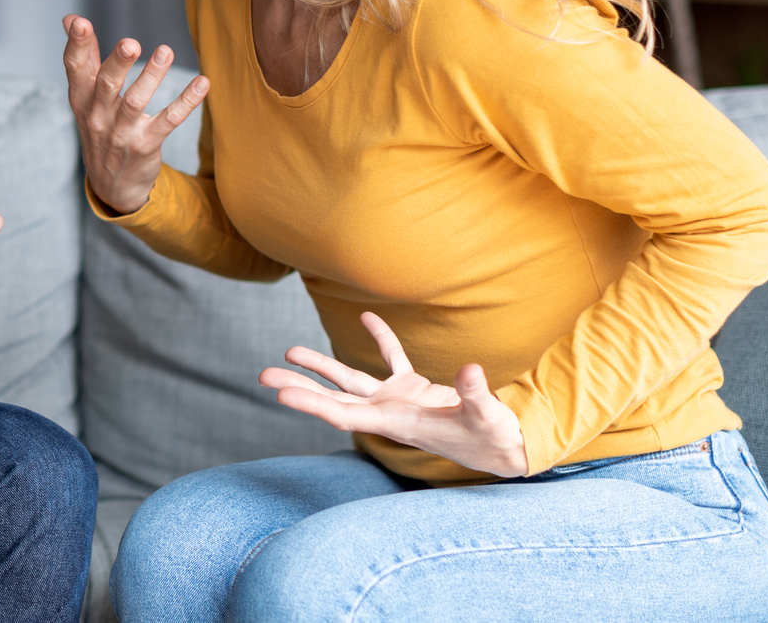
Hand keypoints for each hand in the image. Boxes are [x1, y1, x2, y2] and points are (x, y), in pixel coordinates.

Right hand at [62, 15, 207, 215]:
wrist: (111, 186)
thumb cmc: (100, 128)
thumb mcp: (85, 98)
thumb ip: (84, 58)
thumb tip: (70, 18)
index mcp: (81, 99)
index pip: (75, 69)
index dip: (77, 46)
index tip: (80, 22)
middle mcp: (98, 115)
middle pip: (105, 85)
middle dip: (118, 63)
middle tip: (131, 43)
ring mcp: (122, 133)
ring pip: (136, 102)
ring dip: (152, 76)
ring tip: (166, 51)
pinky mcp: (146, 145)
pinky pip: (168, 121)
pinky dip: (186, 102)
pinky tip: (202, 83)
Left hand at [260, 312, 528, 478]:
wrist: (506, 449)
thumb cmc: (494, 439)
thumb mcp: (488, 419)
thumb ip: (476, 395)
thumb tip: (470, 370)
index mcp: (398, 423)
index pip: (346, 414)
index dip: (313, 404)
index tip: (282, 395)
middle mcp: (390, 413)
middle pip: (335, 399)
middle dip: (300, 387)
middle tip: (261, 376)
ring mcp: (399, 401)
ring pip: (352, 380)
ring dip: (322, 366)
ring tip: (288, 350)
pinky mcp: (414, 390)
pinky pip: (392, 360)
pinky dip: (380, 339)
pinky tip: (368, 318)